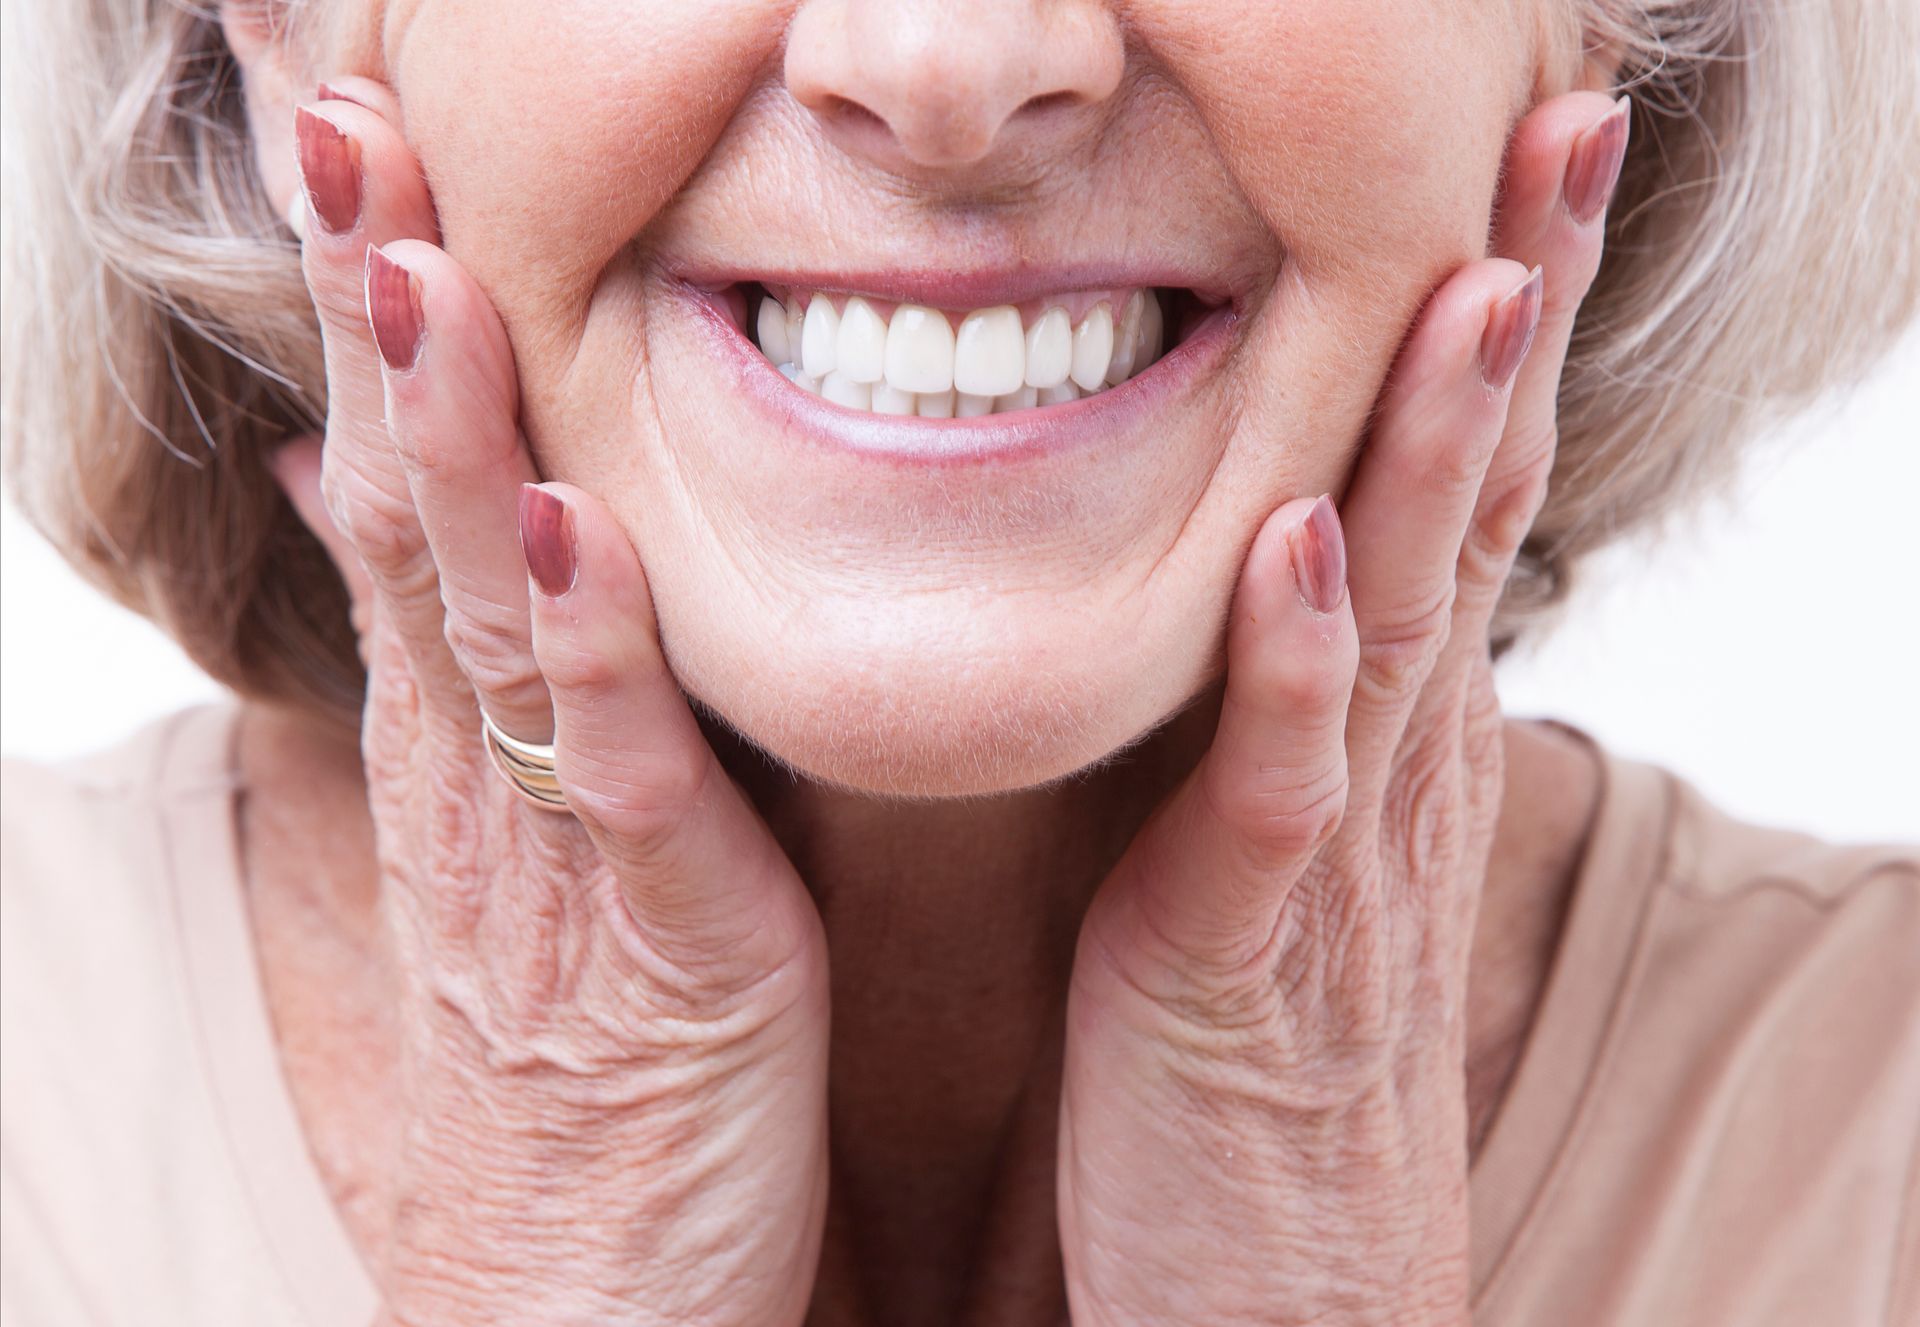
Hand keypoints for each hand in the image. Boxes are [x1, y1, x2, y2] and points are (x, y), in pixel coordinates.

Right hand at [277, 80, 827, 1326]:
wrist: (584, 1300)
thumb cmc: (582, 1063)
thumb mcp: (521, 841)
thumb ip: (478, 673)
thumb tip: (381, 508)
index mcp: (469, 733)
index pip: (401, 482)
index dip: (375, 309)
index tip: (354, 143)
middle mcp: (481, 767)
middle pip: (407, 504)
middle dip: (375, 309)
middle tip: (337, 116)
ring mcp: (549, 850)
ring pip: (479, 611)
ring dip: (444, 433)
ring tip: (414, 261)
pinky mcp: (652, 944)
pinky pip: (611, 777)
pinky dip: (584, 649)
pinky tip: (564, 526)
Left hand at [1057, 91, 1630, 1325]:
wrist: (1281, 1297)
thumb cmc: (1256, 1065)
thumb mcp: (1281, 852)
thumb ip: (1287, 716)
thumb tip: (1279, 577)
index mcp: (1381, 737)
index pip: (1459, 492)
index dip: (1495, 325)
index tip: (1514, 164)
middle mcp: (1387, 770)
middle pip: (1472, 506)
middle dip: (1516, 315)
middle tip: (1560, 133)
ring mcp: (1333, 858)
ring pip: (1405, 614)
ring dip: (1444, 445)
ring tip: (1476, 277)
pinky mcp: (1249, 955)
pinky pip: (1280, 788)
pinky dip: (1298, 663)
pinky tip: (1305, 542)